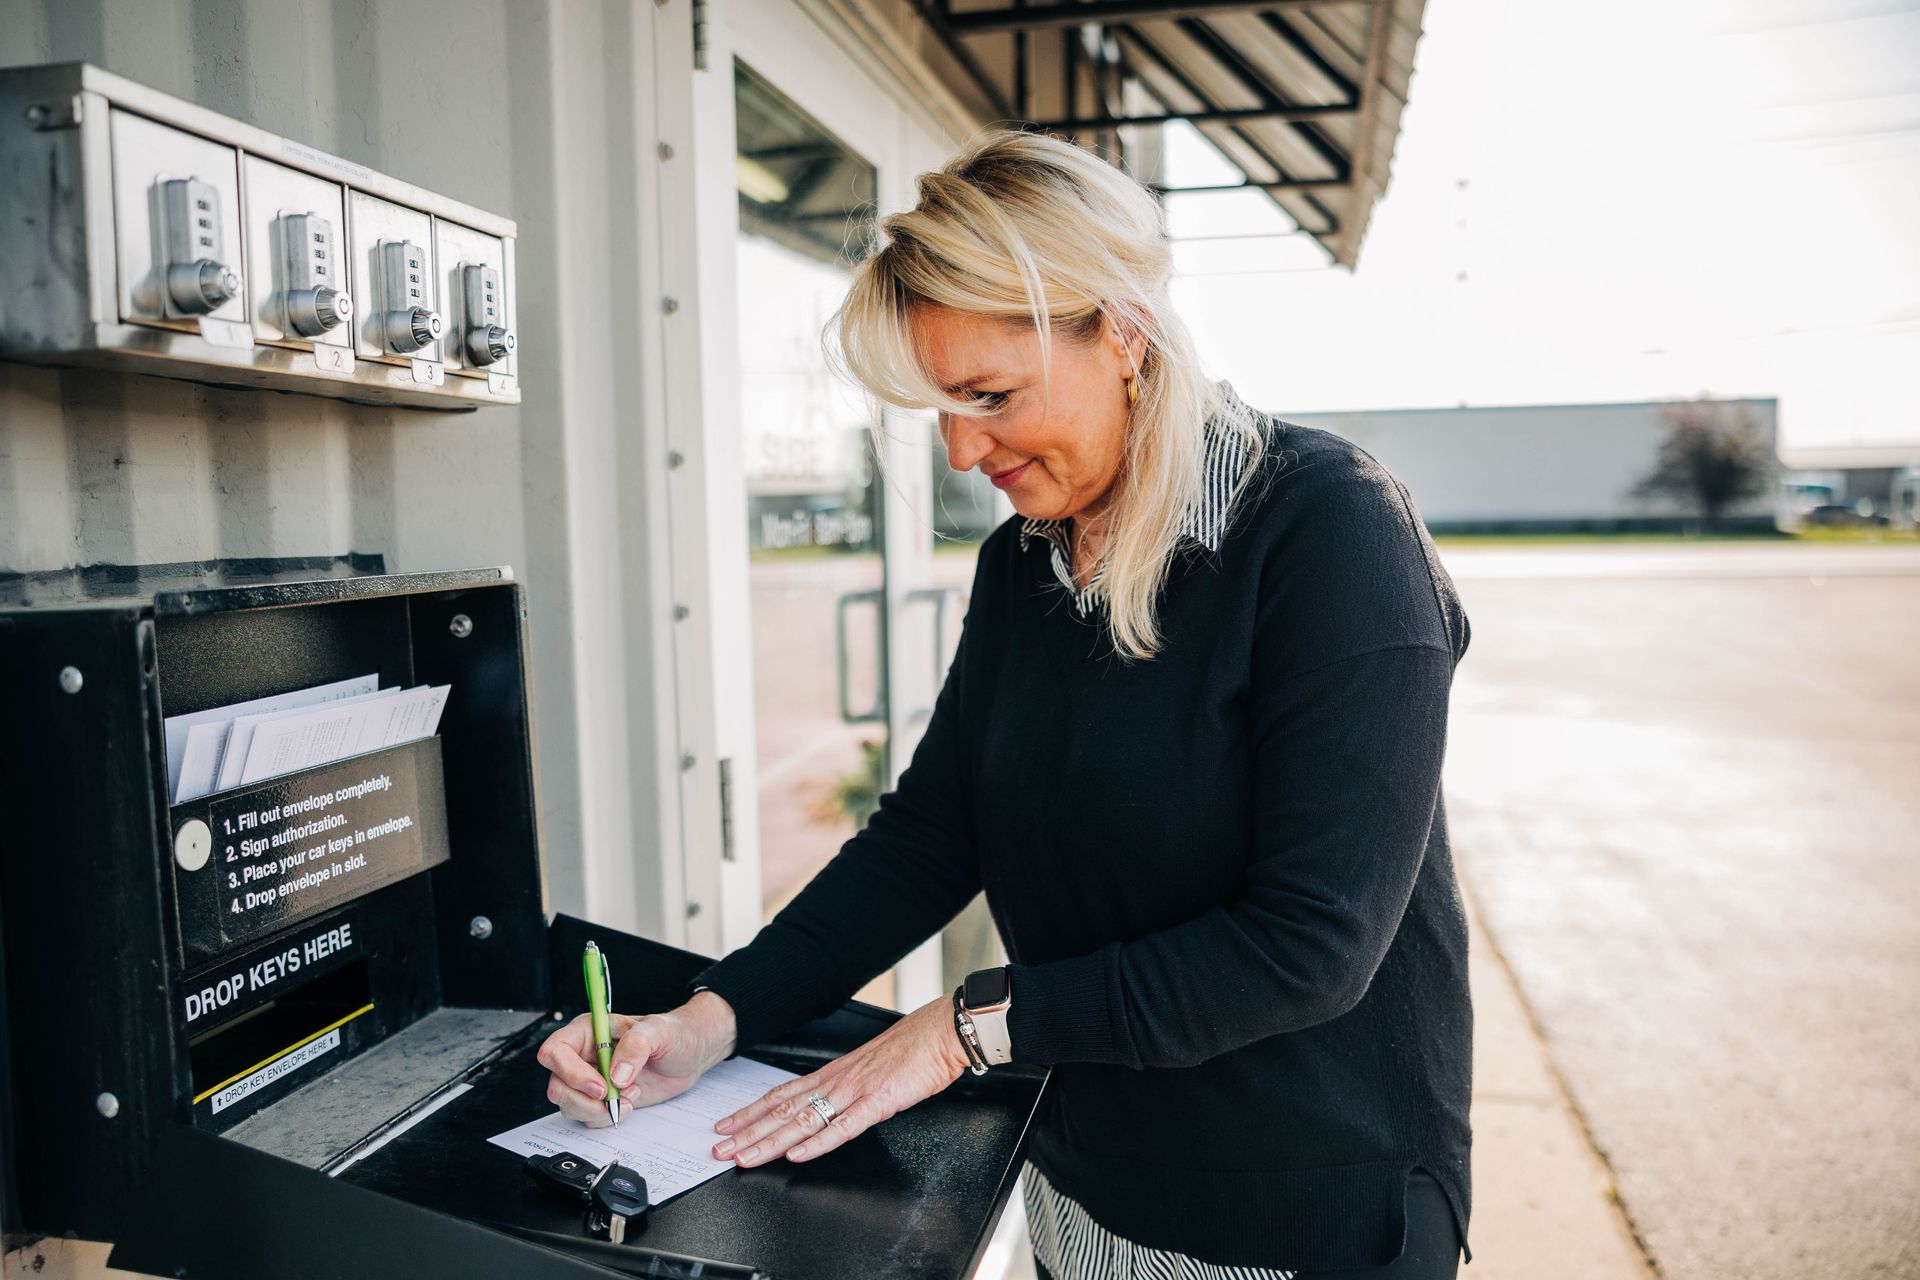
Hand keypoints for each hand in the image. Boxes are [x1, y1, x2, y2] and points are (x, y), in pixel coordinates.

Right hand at [537, 990, 737, 1125]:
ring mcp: (590, 1079)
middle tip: (615, 1096)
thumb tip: (616, 1074)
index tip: (600, 1085)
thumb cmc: (674, 1034)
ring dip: (597, 1111)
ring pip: (568, 1105)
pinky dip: (606, 1118)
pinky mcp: (601, 1099)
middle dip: (584, 1099)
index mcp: (588, 1031)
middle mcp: (583, 1056)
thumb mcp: (659, 1032)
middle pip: (557, 1085)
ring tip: (629, 1095)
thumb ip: (636, 1046)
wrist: (690, 1054)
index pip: (555, 1051)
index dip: (570, 1072)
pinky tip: (630, 1102)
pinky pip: (587, 1117)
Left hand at [711, 994, 973, 1166]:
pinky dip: (817, 1142)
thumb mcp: (870, 1070)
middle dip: (747, 1132)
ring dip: (769, 1141)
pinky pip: (842, 1127)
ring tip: (743, 1156)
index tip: (725, 1125)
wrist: (941, 1032)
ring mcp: (855, 1092)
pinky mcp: (878, 1102)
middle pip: (782, 1110)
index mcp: (834, 1074)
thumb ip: (848, 1091)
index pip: (781, 1095)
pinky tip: (797, 1155)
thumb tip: (831, 1108)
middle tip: (718, 1148)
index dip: (751, 1112)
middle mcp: (836, 1082)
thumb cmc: (912, 1050)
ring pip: (802, 1120)